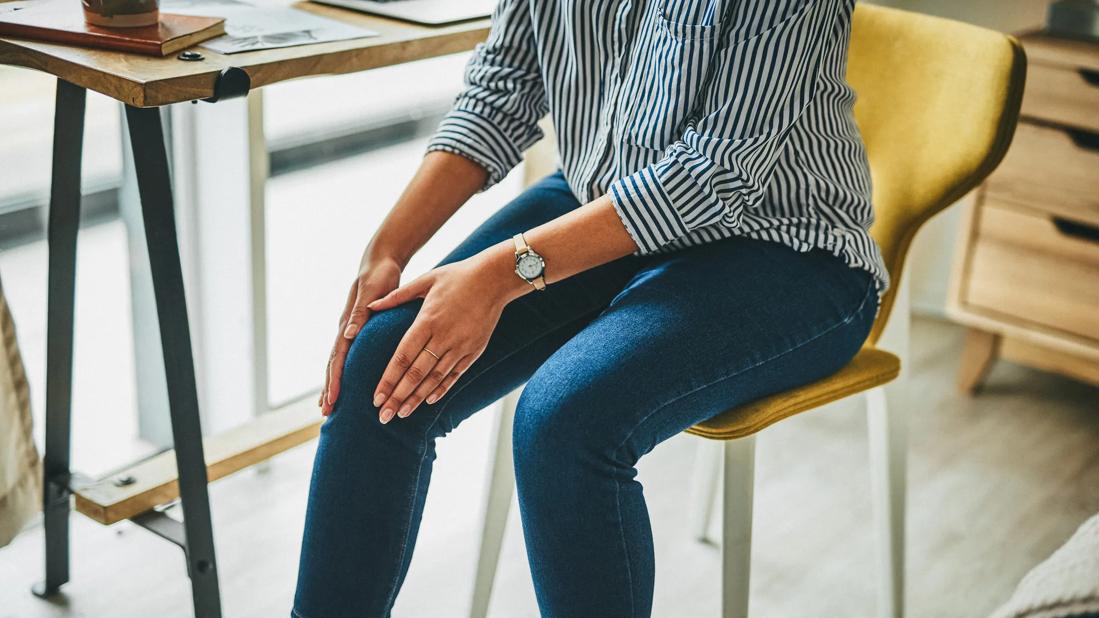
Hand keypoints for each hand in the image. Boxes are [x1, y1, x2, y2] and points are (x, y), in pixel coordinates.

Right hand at [320, 255, 401, 415]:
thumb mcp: (371, 291)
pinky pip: (347, 355)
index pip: (337, 357)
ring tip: (328, 405)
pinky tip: (346, 384)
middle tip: (325, 412)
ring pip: (337, 362)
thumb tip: (349, 335)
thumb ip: (360, 312)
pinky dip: (343, 371)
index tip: (332, 399)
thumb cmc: (378, 275)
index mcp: (348, 323)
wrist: (379, 261)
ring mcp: (350, 330)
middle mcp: (346, 329)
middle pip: (333, 364)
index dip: (334, 379)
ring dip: (333, 383)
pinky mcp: (358, 330)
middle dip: (329, 388)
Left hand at [365, 252, 519, 423]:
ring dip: (417, 398)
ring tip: (401, 414)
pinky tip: (428, 402)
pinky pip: (455, 374)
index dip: (388, 380)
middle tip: (383, 416)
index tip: (376, 397)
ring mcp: (461, 345)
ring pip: (435, 378)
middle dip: (398, 397)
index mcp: (427, 320)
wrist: (495, 278)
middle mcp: (443, 337)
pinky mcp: (474, 350)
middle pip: (416, 374)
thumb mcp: (426, 280)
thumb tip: (370, 305)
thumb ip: (397, 296)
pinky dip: (441, 389)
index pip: (402, 357)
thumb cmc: (458, 276)